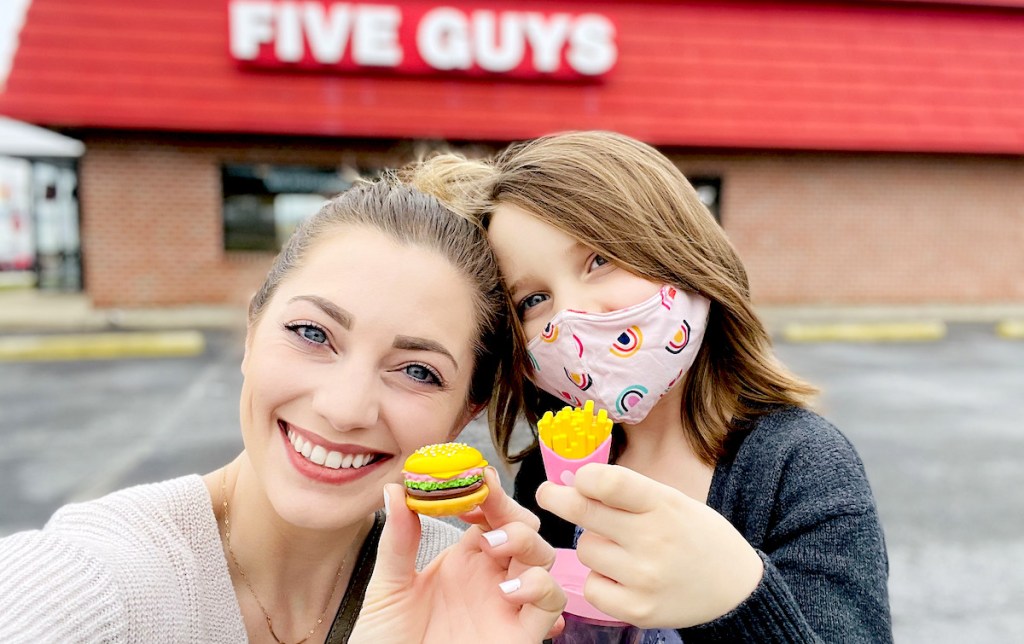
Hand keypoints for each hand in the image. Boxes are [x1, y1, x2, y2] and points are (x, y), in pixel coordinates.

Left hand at [350, 469, 565, 643]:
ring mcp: (510, 604)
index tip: (474, 475)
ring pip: (545, 559)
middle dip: (512, 511)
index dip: (490, 491)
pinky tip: (510, 591)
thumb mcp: (389, 586)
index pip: (492, 512)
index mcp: (465, 558)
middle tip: (486, 506)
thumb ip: (398, 539)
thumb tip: (396, 488)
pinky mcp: (521, 634)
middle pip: (525, 529)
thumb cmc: (389, 641)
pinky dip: (541, 589)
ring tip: (493, 547)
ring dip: (526, 544)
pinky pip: (550, 605)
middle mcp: (493, 577)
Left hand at [536, 463, 763, 628]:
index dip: (584, 477)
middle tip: (546, 493)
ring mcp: (644, 577)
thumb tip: (573, 483)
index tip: (576, 479)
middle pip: (584, 512)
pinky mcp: (638, 609)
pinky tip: (623, 577)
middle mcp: (653, 539)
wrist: (735, 589)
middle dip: (557, 498)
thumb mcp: (672, 501)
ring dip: (593, 545)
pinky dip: (600, 580)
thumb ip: (627, 493)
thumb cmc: (694, 535)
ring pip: (584, 549)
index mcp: (663, 504)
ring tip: (623, 549)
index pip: (608, 482)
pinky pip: (591, 586)